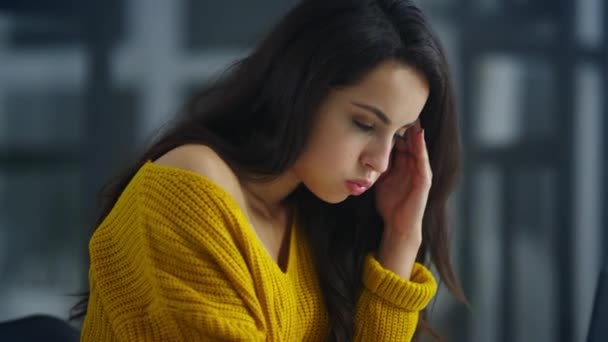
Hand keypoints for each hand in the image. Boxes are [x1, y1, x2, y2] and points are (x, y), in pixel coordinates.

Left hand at [374, 121, 432, 277]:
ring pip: (417, 146)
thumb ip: (374, 165)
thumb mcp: (378, 179)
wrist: (397, 225)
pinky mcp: (424, 180)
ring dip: (414, 131)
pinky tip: (418, 136)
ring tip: (411, 114)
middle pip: (408, 139)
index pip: (398, 140)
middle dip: (404, 124)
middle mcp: (411, 164)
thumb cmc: (388, 203)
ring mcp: (420, 171)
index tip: (385, 111)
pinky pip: (423, 160)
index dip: (392, 127)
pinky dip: (421, 148)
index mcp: (401, 163)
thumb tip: (359, 152)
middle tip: (399, 106)